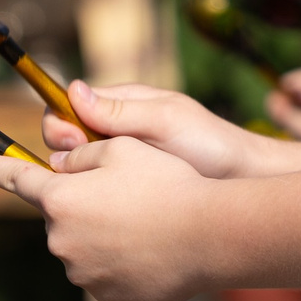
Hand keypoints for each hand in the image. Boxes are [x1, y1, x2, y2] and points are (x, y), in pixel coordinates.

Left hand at [0, 135, 210, 300]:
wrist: (207, 236)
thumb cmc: (166, 182)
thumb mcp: (123, 148)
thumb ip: (81, 156)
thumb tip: (60, 168)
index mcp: (61, 198)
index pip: (16, 179)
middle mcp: (61, 239)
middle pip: (61, 214)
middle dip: (82, 203)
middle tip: (126, 193)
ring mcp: (81, 271)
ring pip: (82, 243)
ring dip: (102, 231)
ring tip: (145, 221)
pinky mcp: (103, 294)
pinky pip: (101, 268)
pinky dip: (118, 257)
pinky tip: (149, 247)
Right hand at [42, 80, 266, 178]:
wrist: (240, 180)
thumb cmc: (209, 143)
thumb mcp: (165, 120)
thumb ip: (120, 110)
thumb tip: (72, 91)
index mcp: (120, 104)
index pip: (67, 108)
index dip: (60, 124)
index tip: (72, 143)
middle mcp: (113, 132)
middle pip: (64, 140)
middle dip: (64, 153)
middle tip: (83, 168)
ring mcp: (119, 162)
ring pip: (75, 169)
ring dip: (75, 179)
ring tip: (96, 191)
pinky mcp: (125, 190)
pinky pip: (94, 192)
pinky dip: (90, 198)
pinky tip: (102, 210)